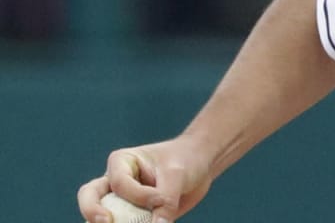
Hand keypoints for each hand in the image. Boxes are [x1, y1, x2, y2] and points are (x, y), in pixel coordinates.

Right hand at [77, 139, 214, 222]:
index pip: (120, 183)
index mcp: (121, 162)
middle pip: (90, 197)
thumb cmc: (185, 160)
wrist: (200, 167)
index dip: (138, 195)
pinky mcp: (132, 216)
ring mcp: (121, 200)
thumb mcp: (177, 176)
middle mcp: (115, 182)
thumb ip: (166, 202)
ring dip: (111, 222)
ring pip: (102, 217)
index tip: (161, 199)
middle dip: (93, 212)